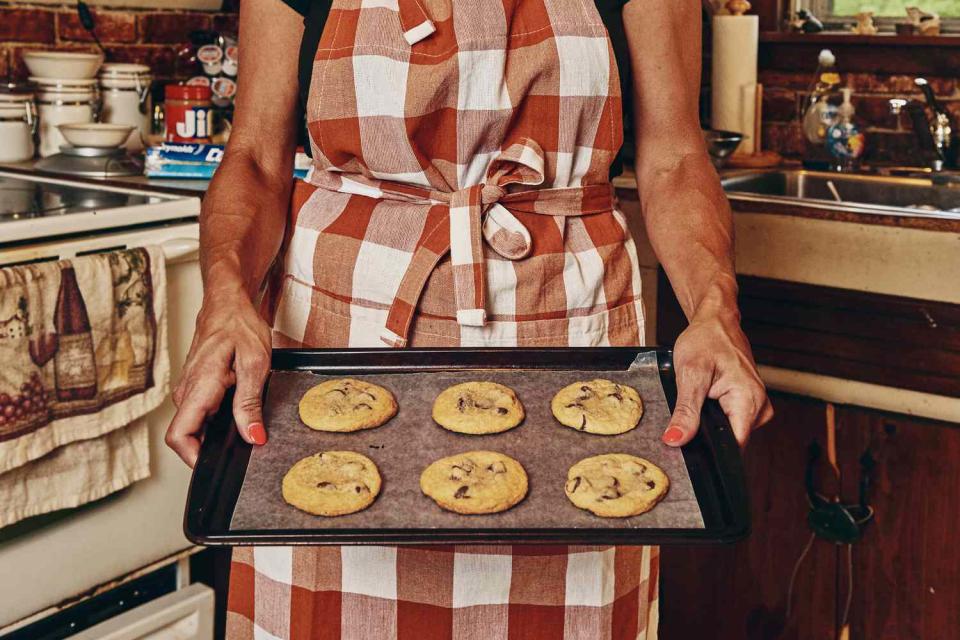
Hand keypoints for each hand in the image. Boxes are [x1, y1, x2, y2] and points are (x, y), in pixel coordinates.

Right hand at [166, 286, 271, 466]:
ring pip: (196, 426)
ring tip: (245, 425)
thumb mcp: (255, 364)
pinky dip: (217, 420)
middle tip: (243, 444)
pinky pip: (201, 414)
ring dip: (216, 434)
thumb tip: (253, 437)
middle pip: (188, 436)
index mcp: (199, 387)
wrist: (226, 302)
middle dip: (213, 448)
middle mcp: (187, 392)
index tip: (219, 463)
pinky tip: (239, 413)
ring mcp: (189, 390)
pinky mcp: (195, 388)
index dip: (194, 458)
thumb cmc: (239, 325)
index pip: (179, 436)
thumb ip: (250, 403)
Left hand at [662, 307, 772, 446]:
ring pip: (729, 432)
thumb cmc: (706, 340)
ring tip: (701, 398)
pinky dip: (715, 414)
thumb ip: (685, 411)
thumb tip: (676, 439)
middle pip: (730, 440)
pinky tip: (708, 400)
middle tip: (692, 409)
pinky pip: (731, 421)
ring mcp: (757, 406)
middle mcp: (760, 407)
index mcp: (749, 401)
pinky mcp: (750, 404)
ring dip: (710, 422)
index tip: (689, 442)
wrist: (716, 322)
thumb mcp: (689, 375)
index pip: (732, 446)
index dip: (708, 448)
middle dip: (706, 433)